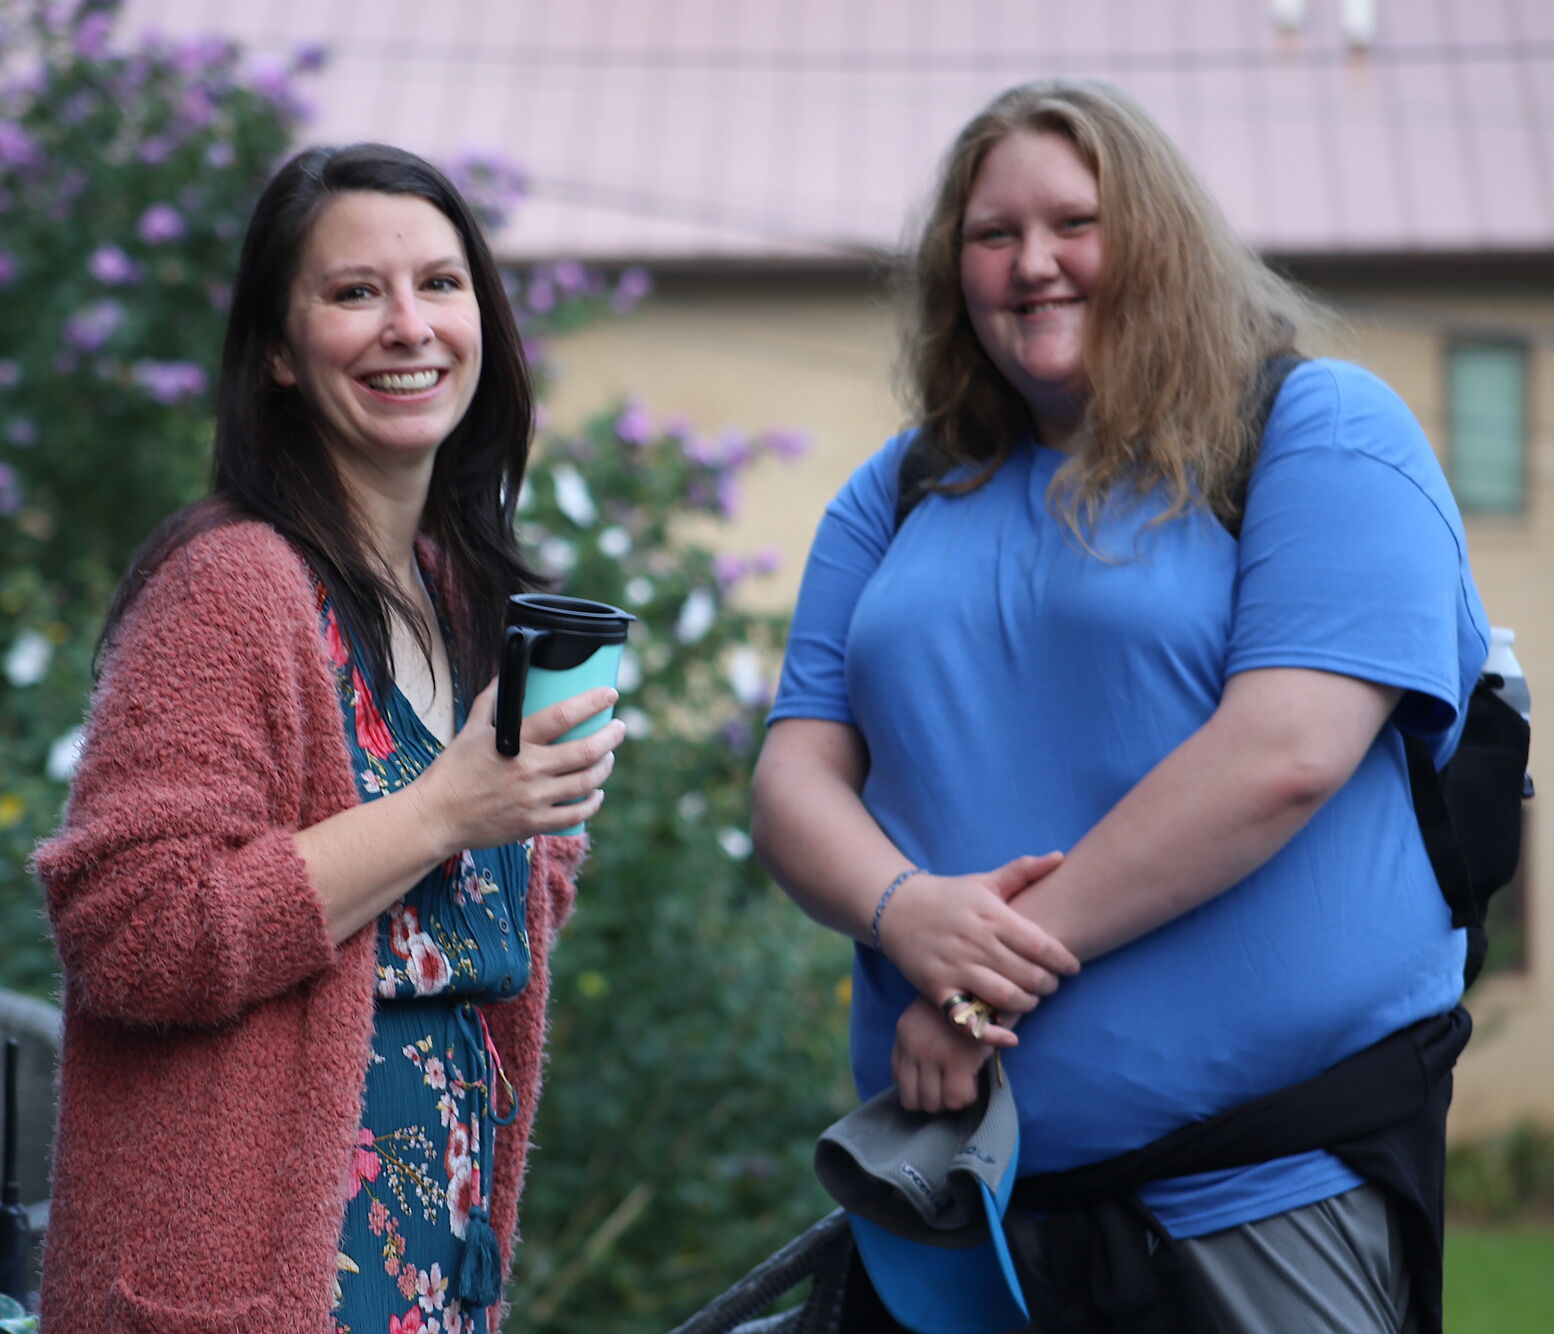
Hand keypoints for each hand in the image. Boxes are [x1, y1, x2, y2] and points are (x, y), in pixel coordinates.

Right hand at [407, 676, 624, 854]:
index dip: (592, 702)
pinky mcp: (534, 823)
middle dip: (611, 737)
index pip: (562, 716)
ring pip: (586, 782)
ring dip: (605, 767)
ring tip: (608, 757)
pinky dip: (593, 802)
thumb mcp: (469, 730)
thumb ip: (490, 701)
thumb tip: (504, 673)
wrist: (437, 817)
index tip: (611, 693)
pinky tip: (596, 793)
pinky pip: (576, 814)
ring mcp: (534, 799)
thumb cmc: (453, 771)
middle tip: (619, 728)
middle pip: (586, 751)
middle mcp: (529, 769)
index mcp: (514, 742)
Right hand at [875, 852, 1077, 1028]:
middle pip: (1028, 974)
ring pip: (1004, 996)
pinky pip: (968, 1019)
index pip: (1040, 945)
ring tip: (1031, 1000)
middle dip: (1048, 985)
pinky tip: (1010, 1036)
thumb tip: (1060, 857)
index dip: (1063, 961)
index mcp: (991, 915)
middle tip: (1051, 985)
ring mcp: (955, 967)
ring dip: (1027, 1004)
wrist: (895, 908)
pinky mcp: (937, 989)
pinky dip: (992, 1033)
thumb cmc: (949, 896)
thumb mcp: (985, 881)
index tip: (1072, 967)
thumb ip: (1023, 871)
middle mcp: (975, 942)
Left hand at [893, 996, 998, 1112]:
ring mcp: (933, 1054)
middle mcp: (913, 1046)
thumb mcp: (931, 1016)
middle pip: (911, 1099)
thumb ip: (920, 1042)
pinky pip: (957, 1099)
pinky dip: (968, 1096)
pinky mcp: (958, 1060)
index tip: (936, 1082)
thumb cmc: (965, 1001)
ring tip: (964, 1082)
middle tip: (952, 1087)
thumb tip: (921, 1079)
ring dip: (950, 1100)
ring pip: (933, 1104)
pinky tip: (975, 1079)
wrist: (988, 984)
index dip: (919, 1088)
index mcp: (904, 1033)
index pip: (897, 1079)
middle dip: (934, 1099)